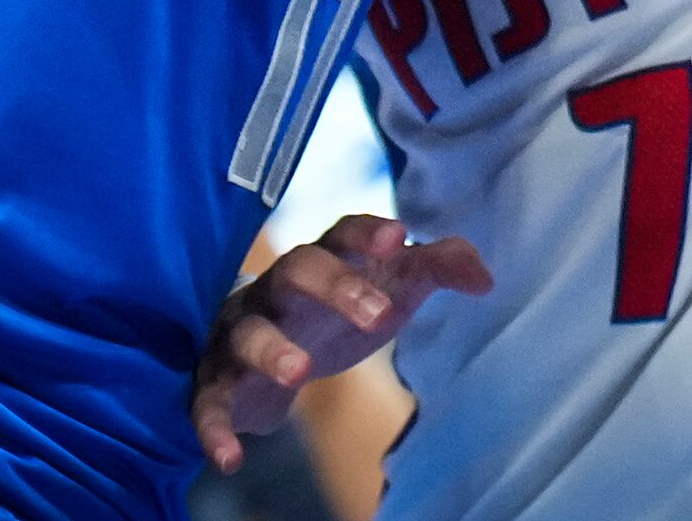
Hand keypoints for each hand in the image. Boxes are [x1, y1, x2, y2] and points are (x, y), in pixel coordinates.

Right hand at [190, 215, 490, 472]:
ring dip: (271, 349)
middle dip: (335, 286)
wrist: (265, 357)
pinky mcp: (215, 382)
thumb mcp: (389, 288)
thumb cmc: (336, 310)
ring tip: (301, 374)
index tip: (398, 237)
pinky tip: (232, 457)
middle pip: (297, 268)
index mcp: (321, 259)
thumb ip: (435, 270)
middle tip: (379, 317)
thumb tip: (485, 277)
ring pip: (247, 331)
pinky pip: (206, 401)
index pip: (341, 233)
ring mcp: (240, 332)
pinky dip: (214, 427)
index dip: (366, 233)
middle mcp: (275, 288)